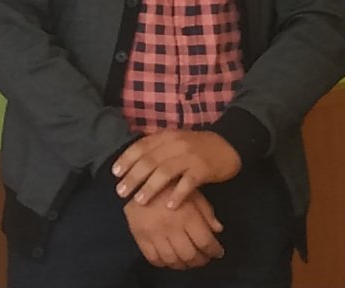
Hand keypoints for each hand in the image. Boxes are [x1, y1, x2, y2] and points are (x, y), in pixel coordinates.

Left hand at [113, 129, 241, 208]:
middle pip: (149, 160)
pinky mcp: (203, 169)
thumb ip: (157, 150)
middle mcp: (175, 144)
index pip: (141, 146)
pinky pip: (188, 183)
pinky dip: (178, 194)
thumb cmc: (197, 147)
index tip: (115, 173)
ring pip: (165, 171)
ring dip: (150, 187)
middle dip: (133, 177)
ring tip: (139, 201)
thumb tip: (134, 164)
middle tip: (121, 192)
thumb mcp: (175, 142)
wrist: (229, 144)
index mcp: (165, 136)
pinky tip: (169, 206)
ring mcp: (189, 156)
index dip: (126, 159)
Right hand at [123, 186, 223, 269]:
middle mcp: (171, 227)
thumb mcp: (193, 193)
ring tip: (187, 260)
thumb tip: (217, 229)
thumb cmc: (170, 185)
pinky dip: (163, 263)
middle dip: (201, 260)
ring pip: (172, 260)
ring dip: (183, 265)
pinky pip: (153, 258)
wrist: (139, 178)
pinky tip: (169, 258)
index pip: (205, 243)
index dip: (214, 250)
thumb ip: (207, 212)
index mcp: (187, 216)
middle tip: (203, 257)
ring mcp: (154, 233)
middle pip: (190, 255)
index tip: (217, 252)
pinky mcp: (139, 235)